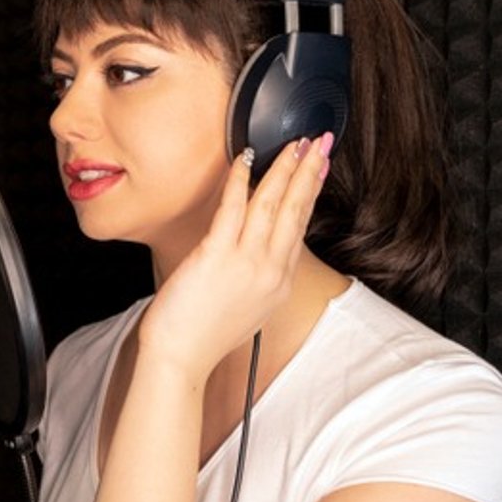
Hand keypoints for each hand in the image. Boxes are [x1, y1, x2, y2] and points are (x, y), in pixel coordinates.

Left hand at [136, 134, 333, 378]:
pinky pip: (233, 210)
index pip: (300, 226)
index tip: (319, 168)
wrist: (181, 359)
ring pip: (272, 205)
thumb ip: (259, 277)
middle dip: (309, 172)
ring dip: (285, 170)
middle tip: (319, 142)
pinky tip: (245, 162)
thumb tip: (259, 252)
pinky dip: (240, 182)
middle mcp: (270, 270)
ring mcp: (246, 263)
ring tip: (294, 145)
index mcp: (278, 282)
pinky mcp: (216, 257)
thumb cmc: (204, 335)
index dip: (311, 192)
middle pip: (295, 210)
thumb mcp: (248, 307)